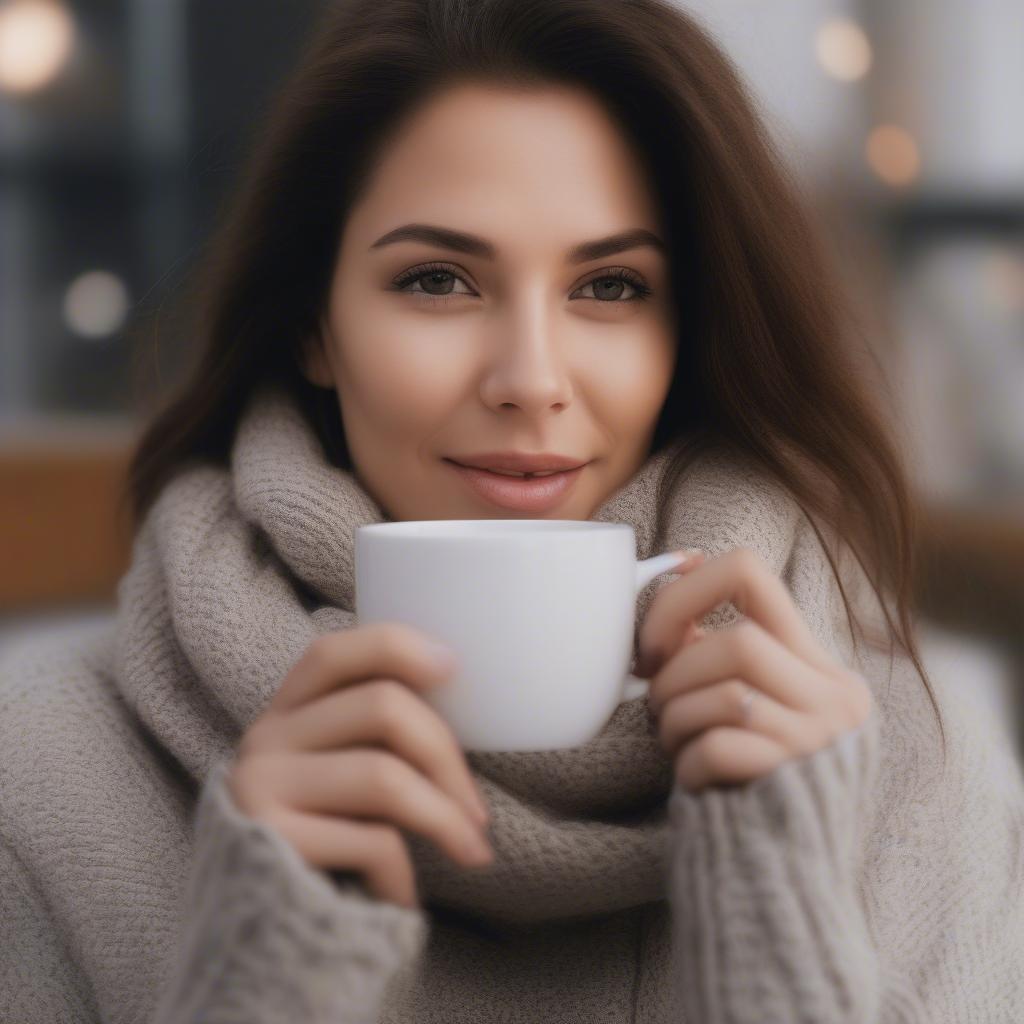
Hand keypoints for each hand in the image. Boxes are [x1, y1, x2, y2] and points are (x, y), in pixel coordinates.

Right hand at [227, 622, 493, 909]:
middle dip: (448, 758)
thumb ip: (370, 734)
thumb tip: (456, 695)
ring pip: (385, 775)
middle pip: (382, 706)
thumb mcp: (337, 775)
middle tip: (478, 812)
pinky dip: (404, 874)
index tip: (454, 666)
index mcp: (284, 713)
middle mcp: (263, 738)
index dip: (397, 646)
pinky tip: (402, 899)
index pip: (333, 651)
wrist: (258, 940)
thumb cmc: (322, 845)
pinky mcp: (268, 840)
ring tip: (472, 853)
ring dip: (445, 820)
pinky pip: (371, 840)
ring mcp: (258, 786)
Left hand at [634, 547, 872, 793]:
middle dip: (676, 671)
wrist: (784, 876)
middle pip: (741, 640)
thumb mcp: (750, 708)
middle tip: (658, 704)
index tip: (656, 639)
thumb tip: (668, 603)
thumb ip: (721, 657)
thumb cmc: (747, 780)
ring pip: (728, 692)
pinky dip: (690, 762)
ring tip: (675, 743)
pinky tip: (695, 780)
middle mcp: (837, 697)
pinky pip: (722, 748)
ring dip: (676, 717)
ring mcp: (822, 742)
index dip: (685, 591)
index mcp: (822, 667)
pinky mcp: (797, 783)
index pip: (751, 573)